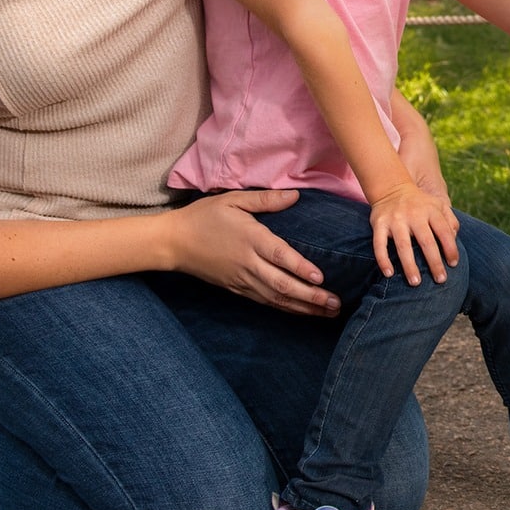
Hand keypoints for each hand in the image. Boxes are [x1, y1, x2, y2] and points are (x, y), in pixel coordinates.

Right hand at [164, 190, 340, 315]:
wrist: (173, 242)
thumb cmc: (204, 216)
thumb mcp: (232, 199)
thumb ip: (265, 200)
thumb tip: (295, 195)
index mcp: (249, 239)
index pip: (279, 256)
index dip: (300, 268)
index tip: (321, 278)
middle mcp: (247, 263)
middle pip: (282, 284)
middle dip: (311, 297)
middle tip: (336, 304)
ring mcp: (241, 279)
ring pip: (276, 298)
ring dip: (303, 307)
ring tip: (328, 313)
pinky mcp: (236, 288)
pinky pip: (265, 301)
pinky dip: (285, 308)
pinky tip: (302, 311)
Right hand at [367, 183, 459, 285]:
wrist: (392, 188)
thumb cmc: (420, 204)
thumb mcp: (438, 205)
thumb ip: (450, 221)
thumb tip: (455, 241)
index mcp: (431, 210)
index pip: (444, 231)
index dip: (451, 248)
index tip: (453, 264)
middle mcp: (414, 214)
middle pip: (426, 241)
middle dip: (434, 262)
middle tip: (441, 280)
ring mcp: (396, 219)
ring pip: (403, 245)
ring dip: (409, 265)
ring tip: (415, 283)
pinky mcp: (379, 224)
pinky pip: (379, 244)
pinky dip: (382, 259)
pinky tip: (388, 274)